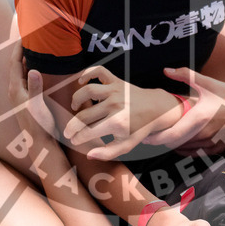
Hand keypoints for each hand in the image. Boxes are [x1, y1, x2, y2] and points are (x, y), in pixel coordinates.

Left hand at [7, 37, 56, 138]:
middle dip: (22, 50)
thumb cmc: (39, 125)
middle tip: (31, 36)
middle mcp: (15, 90)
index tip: (24, 35)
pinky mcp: (26, 98)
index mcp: (15, 89)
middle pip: (16, 64)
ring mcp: (20, 94)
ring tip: (35, 46)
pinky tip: (40, 65)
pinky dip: (32, 67)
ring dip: (27, 58)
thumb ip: (34, 87)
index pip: (14, 62)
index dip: (18, 48)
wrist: (40, 142)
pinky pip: (27, 77)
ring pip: (22, 71)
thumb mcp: (37, 106)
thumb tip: (32, 69)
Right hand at [64, 65, 180, 160]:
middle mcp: (115, 105)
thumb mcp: (127, 145)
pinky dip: (87, 73)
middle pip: (85, 115)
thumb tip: (89, 154)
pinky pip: (99, 71)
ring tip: (75, 108)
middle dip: (72, 126)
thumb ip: (108, 153)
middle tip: (68, 131)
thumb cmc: (139, 128)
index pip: (88, 132)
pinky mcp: (116, 81)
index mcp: (117, 123)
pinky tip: (82, 82)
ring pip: (87, 91)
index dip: (77, 138)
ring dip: (76, 99)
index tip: (74, 140)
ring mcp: (115, 91)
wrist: (156, 108)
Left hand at [144, 66, 224, 154]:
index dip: (155, 138)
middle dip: (161, 141)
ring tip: (163, 136)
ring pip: (184, 150)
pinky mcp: (218, 150)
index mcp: (199, 119)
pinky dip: (186, 148)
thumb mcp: (209, 83)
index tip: (145, 135)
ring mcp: (212, 145)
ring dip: (173, 144)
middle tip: (150, 135)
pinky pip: (196, 153)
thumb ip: (186, 75)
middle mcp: (204, 135)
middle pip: (174, 145)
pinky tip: (181, 141)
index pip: (170, 136)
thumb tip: (166, 70)